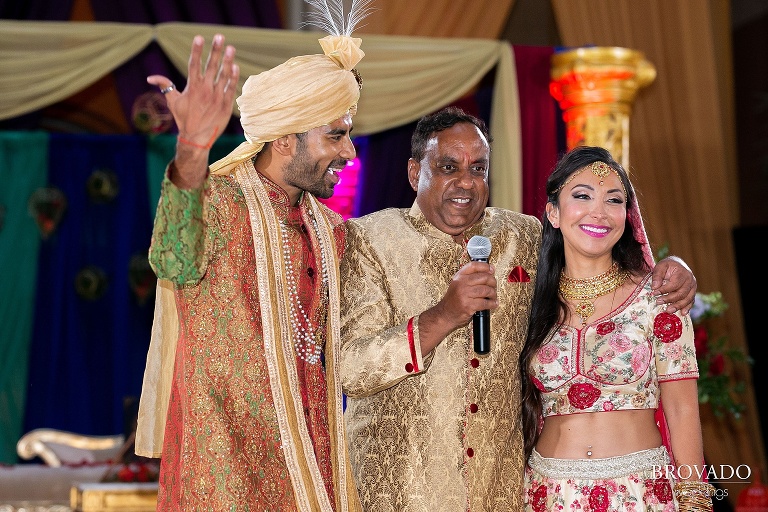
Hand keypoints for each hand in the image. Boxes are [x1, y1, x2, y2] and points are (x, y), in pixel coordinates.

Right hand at [147, 34, 239, 188]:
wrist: (196, 138)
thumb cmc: (183, 119)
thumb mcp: (172, 101)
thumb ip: (164, 86)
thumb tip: (150, 78)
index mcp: (192, 87)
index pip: (194, 64)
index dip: (196, 50)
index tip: (199, 37)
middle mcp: (205, 90)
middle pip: (211, 66)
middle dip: (215, 50)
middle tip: (220, 37)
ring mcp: (217, 97)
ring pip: (224, 75)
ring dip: (227, 61)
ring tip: (230, 48)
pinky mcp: (226, 105)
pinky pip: (231, 88)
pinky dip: (234, 78)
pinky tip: (235, 67)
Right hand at [417, 261, 497, 354]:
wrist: (445, 314)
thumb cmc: (453, 300)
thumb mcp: (458, 284)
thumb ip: (470, 278)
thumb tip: (488, 273)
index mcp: (459, 277)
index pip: (474, 266)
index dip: (485, 267)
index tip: (492, 270)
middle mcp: (461, 284)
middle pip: (484, 277)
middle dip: (493, 282)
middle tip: (494, 286)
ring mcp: (464, 295)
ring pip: (486, 290)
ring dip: (493, 294)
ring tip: (493, 296)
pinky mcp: (468, 305)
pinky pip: (485, 303)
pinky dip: (492, 303)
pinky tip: (493, 304)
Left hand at [651, 256, 696, 314]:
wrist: (678, 265)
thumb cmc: (668, 266)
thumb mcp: (661, 266)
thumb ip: (657, 275)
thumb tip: (654, 287)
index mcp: (683, 273)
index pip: (674, 284)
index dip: (664, 290)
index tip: (654, 293)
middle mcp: (690, 280)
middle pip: (681, 293)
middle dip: (669, 299)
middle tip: (658, 302)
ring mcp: (693, 287)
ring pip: (687, 299)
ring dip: (678, 306)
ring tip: (668, 311)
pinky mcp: (692, 292)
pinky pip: (691, 301)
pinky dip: (687, 307)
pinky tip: (683, 313)